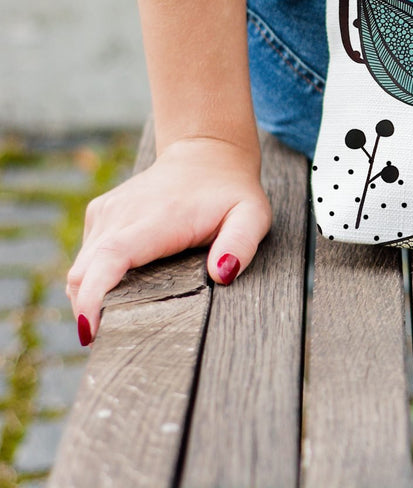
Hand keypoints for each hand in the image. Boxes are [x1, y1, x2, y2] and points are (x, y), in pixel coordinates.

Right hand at [66, 136, 270, 344]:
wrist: (207, 153)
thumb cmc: (231, 191)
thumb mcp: (252, 215)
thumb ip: (241, 245)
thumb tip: (221, 273)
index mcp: (157, 217)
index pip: (111, 258)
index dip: (95, 296)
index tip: (91, 328)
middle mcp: (123, 213)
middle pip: (85, 272)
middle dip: (89, 309)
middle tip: (112, 339)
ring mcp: (107, 212)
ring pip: (80, 268)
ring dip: (90, 297)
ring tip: (115, 321)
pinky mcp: (100, 215)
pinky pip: (86, 256)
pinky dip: (93, 279)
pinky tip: (118, 291)